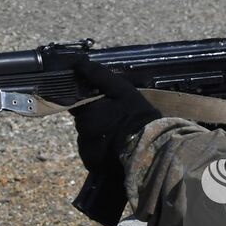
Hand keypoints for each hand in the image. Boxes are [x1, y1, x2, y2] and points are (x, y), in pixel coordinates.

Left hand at [69, 59, 160, 174]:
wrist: (149, 147)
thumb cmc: (136, 115)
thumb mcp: (121, 90)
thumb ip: (98, 76)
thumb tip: (78, 63)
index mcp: (87, 112)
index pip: (76, 104)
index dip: (88, 103)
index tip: (102, 104)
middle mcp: (82, 131)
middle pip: (83, 121)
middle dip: (95, 119)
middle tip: (115, 118)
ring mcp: (86, 149)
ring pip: (87, 137)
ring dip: (98, 134)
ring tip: (118, 133)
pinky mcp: (92, 163)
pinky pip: (92, 152)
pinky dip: (100, 149)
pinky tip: (115, 146)